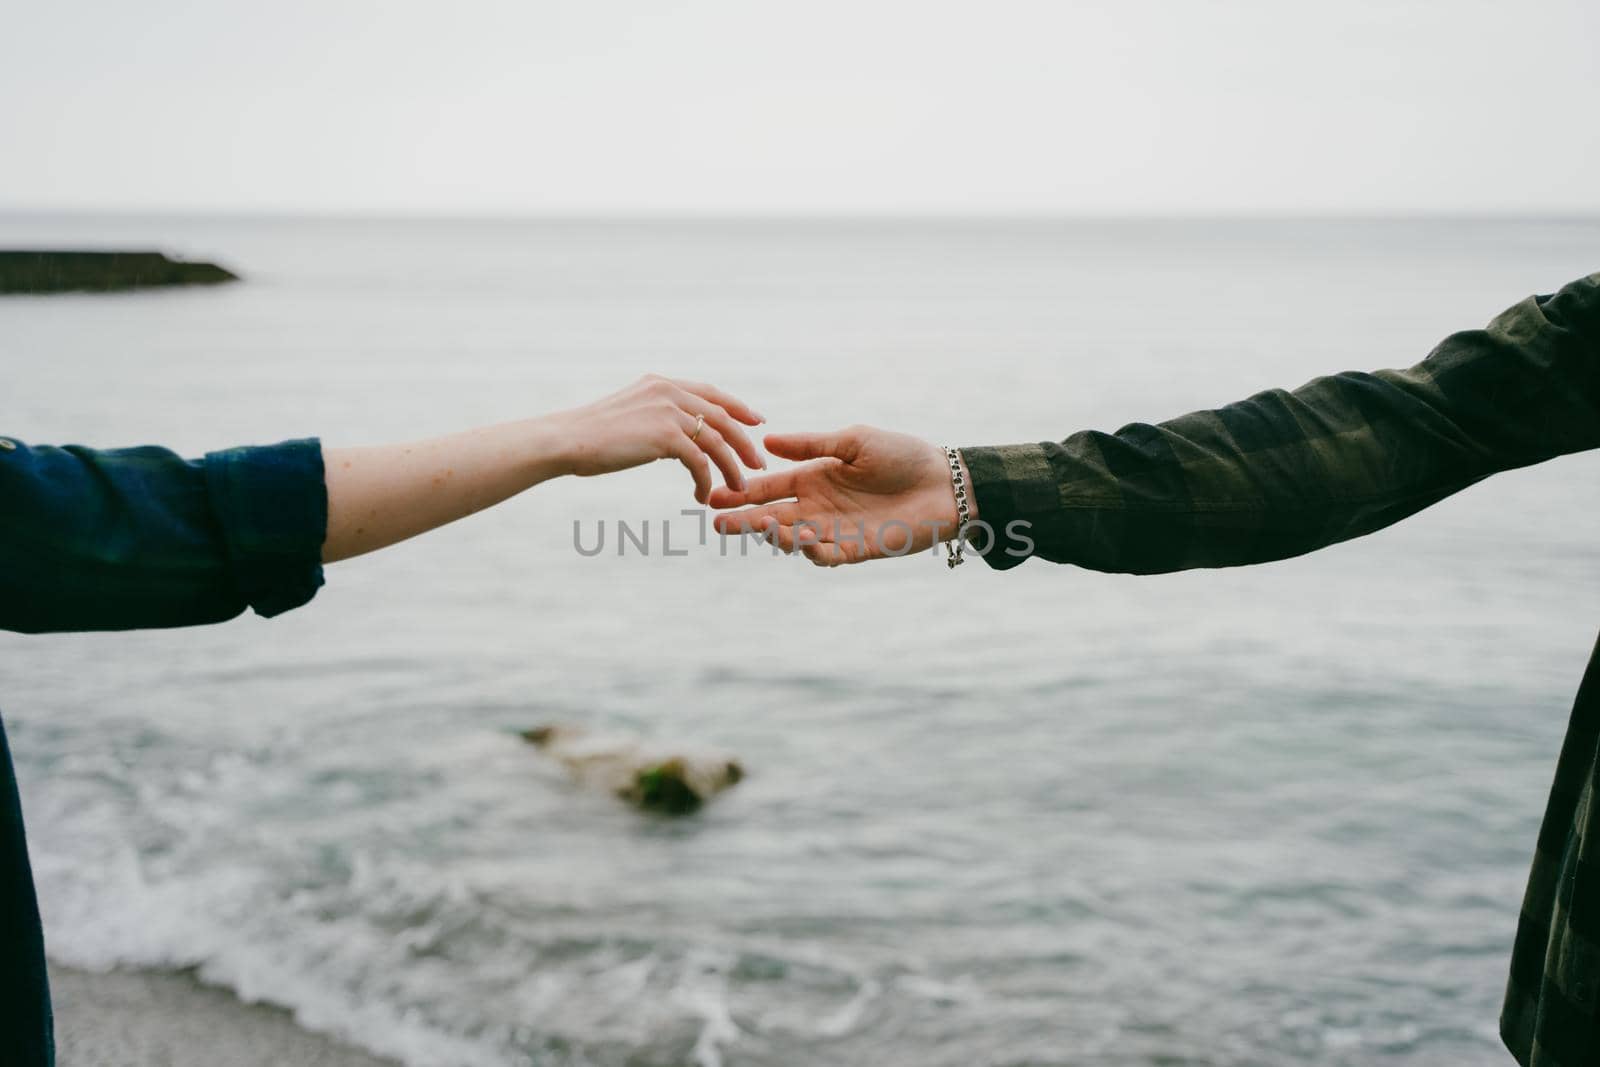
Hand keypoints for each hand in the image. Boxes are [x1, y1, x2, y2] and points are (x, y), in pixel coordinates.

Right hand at [546, 375, 765, 503]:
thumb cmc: (592, 436)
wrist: (568, 440)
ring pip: (717, 441)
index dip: (738, 406)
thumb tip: (674, 438)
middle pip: (722, 416)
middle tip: (757, 464)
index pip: (711, 392)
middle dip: (744, 442)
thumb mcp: (630, 415)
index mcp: (661, 384)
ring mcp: (668, 412)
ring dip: (732, 467)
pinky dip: (705, 481)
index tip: (756, 421)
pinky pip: (699, 461)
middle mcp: (668, 391)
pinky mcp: (665, 436)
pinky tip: (701, 495)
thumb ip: (656, 417)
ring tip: (739, 488)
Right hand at [709, 425, 970, 565]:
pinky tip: (800, 541)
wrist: (943, 483)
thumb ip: (812, 446)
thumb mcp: (853, 441)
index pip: (768, 487)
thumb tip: (768, 442)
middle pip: (771, 516)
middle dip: (744, 520)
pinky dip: (810, 552)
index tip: (713, 495)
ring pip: (792, 539)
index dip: (741, 492)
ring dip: (774, 536)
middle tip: (718, 523)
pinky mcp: (855, 550)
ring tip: (762, 526)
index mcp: (813, 478)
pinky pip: (825, 556)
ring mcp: (834, 530)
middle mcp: (818, 507)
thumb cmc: (902, 455)